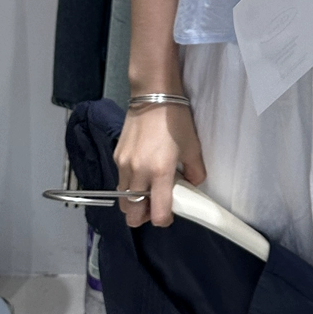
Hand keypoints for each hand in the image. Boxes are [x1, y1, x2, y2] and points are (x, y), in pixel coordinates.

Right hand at [114, 100, 206, 228]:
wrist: (153, 94)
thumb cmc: (176, 119)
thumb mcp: (192, 147)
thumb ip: (195, 172)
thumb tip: (192, 185)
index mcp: (160, 172)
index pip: (158, 214)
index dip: (164, 219)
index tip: (170, 213)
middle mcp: (138, 173)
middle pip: (132, 214)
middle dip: (143, 216)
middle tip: (156, 206)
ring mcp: (124, 165)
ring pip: (123, 199)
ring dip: (135, 202)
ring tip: (149, 190)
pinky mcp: (117, 156)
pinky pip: (121, 181)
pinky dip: (130, 185)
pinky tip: (142, 172)